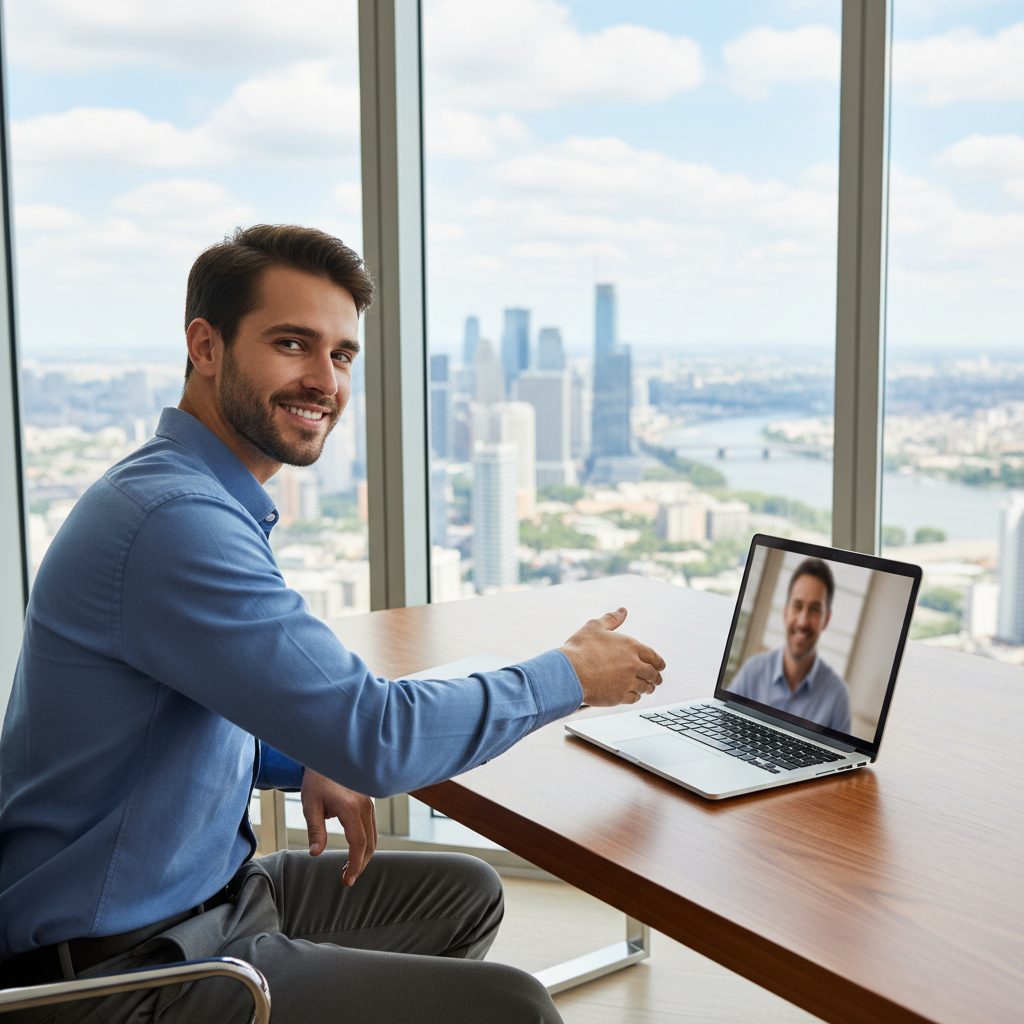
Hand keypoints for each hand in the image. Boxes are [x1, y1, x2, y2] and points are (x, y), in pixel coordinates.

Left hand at [300, 769, 377, 886]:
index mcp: (351, 808)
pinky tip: (355, 850)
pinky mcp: (368, 802)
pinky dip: (367, 843)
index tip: (348, 879)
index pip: (358, 843)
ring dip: (364, 855)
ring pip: (374, 836)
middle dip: (361, 864)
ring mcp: (369, 803)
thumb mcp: (311, 805)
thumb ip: (316, 830)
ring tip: (350, 868)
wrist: (328, 756)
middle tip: (348, 879)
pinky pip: (372, 827)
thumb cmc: (317, 780)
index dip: (355, 864)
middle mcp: (365, 806)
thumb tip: (316, 854)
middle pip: (370, 843)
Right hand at [558, 607, 665, 706]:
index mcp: (631, 646)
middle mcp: (634, 665)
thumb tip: (622, 611)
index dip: (659, 662)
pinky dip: (636, 697)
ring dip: (648, 688)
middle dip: (656, 677)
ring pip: (646, 687)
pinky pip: (634, 698)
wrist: (570, 671)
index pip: (654, 656)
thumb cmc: (581, 648)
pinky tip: (633, 696)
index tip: (661, 666)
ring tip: (648, 689)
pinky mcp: (620, 696)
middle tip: (657, 680)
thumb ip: (612, 619)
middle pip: (653, 674)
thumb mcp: (595, 626)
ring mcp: (628, 682)